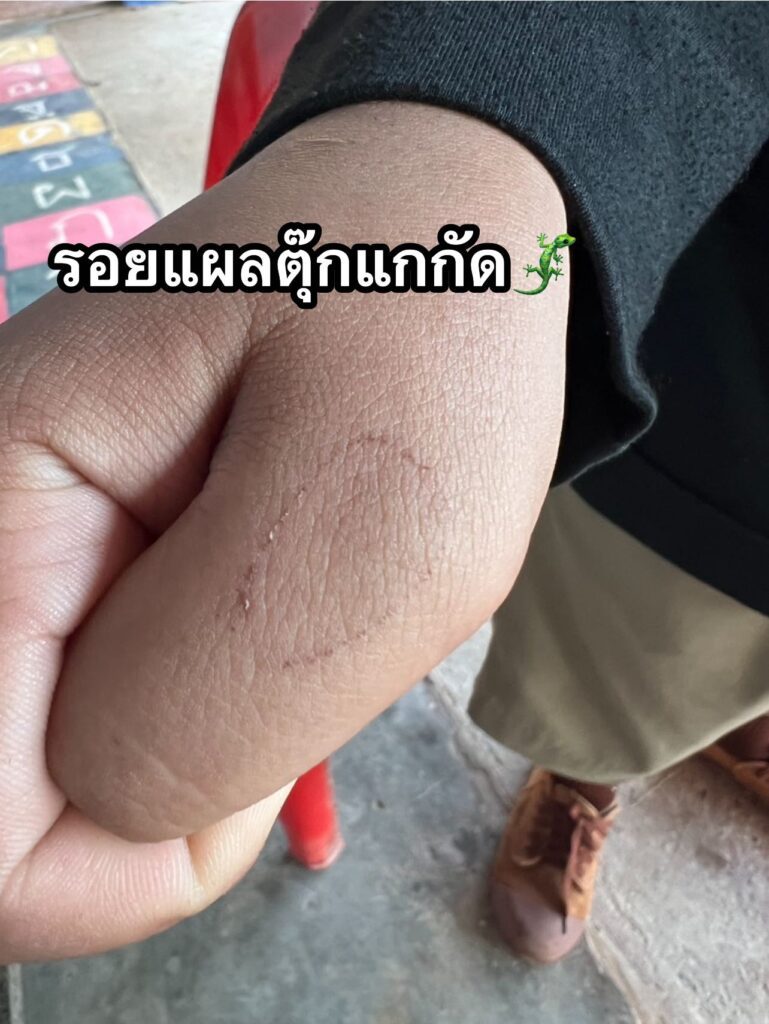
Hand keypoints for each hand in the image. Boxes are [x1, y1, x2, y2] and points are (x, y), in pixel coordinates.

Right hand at [0, 103, 568, 960]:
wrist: (435, 231)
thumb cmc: (430, 332)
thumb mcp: (378, 523)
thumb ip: (212, 702)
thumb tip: (110, 801)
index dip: (118, 858)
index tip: (264, 736)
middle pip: (14, 799)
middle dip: (179, 769)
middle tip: (298, 625)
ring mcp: (27, 537)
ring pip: (74, 757)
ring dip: (210, 716)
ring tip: (293, 579)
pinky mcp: (80, 550)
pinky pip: (118, 699)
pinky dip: (213, 686)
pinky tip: (267, 580)